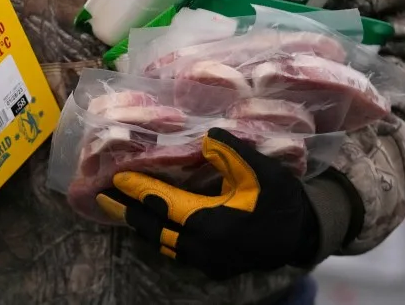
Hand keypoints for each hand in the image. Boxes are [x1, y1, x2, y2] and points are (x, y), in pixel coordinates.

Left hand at [95, 128, 319, 279]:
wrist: (303, 233)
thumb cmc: (281, 198)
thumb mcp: (260, 169)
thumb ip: (232, 151)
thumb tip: (207, 137)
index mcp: (211, 220)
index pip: (163, 204)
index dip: (138, 190)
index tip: (115, 178)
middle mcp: (203, 246)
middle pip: (155, 229)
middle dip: (128, 211)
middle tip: (101, 197)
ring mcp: (207, 261)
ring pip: (164, 244)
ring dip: (142, 226)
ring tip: (121, 209)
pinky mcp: (213, 267)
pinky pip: (177, 252)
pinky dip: (161, 237)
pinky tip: (152, 226)